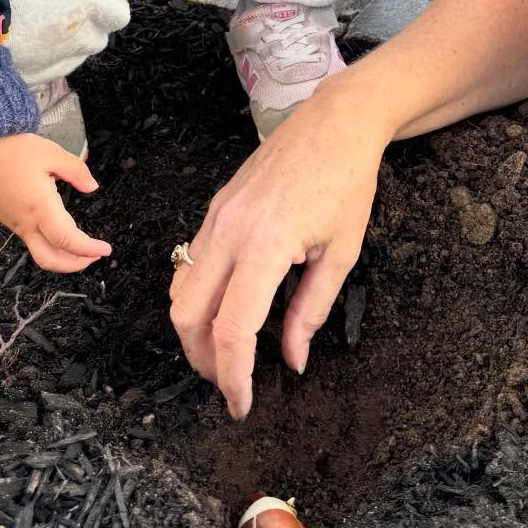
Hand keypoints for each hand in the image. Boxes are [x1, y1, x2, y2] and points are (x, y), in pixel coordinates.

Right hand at [0, 134, 112, 272]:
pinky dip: (48, 244)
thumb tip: (92, 187)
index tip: (105, 250)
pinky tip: (58, 231)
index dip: (88, 250)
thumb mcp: (50, 153)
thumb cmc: (9, 150)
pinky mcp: (7, 218)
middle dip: (74, 265)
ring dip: (62, 256)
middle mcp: (25, 222)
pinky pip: (29, 240)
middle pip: (49, 260)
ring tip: (81, 247)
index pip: (67, 240)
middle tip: (94, 256)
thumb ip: (76, 171)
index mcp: (40, 208)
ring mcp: (14, 223)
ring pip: (39, 252)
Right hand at [170, 91, 382, 419]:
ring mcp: (216, 218)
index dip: (233, 375)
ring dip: (194, 330)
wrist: (334, 122)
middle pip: (188, 315)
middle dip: (203, 360)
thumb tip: (293, 360)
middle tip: (231, 383)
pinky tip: (224, 308)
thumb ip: (311, 311)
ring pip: (180, 290)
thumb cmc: (347, 182)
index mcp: (266, 245)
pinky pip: (189, 263)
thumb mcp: (341, 253)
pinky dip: (197, 297)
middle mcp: (229, 231)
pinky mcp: (214, 209)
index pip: (233, 328)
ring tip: (225, 353)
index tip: (241, 404)